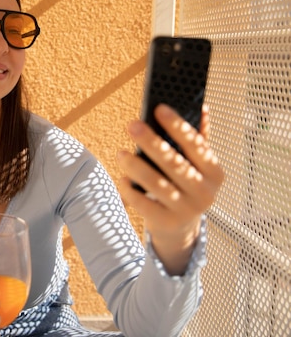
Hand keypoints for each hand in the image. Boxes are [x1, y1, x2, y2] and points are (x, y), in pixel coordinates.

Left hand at [117, 104, 223, 274]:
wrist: (181, 229)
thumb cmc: (186, 187)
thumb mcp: (198, 166)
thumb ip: (199, 138)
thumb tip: (202, 108)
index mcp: (215, 173)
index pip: (196, 145)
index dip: (178, 126)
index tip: (159, 109)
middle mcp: (204, 192)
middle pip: (174, 163)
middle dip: (151, 142)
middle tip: (132, 125)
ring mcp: (186, 210)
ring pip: (156, 184)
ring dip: (136, 166)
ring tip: (121, 154)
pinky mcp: (166, 222)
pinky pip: (144, 203)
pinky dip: (130, 190)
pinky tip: (122, 179)